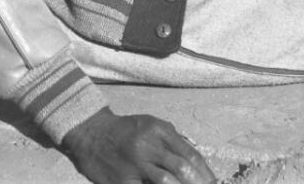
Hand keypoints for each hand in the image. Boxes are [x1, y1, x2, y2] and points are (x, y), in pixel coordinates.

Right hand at [62, 108, 215, 183]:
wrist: (91, 134)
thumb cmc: (125, 131)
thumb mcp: (150, 125)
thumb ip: (172, 139)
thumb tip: (195, 158)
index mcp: (159, 130)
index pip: (189, 153)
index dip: (205, 171)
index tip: (212, 182)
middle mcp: (148, 146)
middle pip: (182, 168)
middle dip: (198, 183)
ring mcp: (135, 165)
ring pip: (166, 182)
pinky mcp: (122, 181)